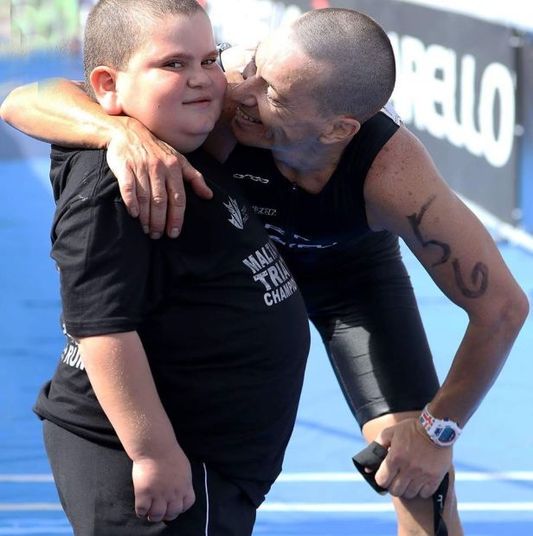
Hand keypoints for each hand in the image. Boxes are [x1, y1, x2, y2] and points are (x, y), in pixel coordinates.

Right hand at [106, 117, 212, 238]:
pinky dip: (131, 202)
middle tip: (158, 236)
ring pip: (145, 197)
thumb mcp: (180, 160)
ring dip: (146, 217)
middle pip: (161, 201)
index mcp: (174, 168)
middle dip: (160, 222)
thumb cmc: (157, 150)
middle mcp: (158, 168)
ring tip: (147, 231)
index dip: (177, 217)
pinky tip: (134, 215)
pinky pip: (128, 187)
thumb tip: (209, 196)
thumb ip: (195, 178)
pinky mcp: (124, 167)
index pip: (178, 198)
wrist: (128, 132)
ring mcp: (141, 167)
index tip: (174, 233)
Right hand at [131, 448, 194, 522]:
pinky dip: (141, 512)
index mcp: (184, 486)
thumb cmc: (169, 452)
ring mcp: (158, 495)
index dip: (180, 507)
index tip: (173, 505)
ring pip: (157, 516)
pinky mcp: (144, 493)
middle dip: (166, 515)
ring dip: (153, 516)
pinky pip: (142, 510)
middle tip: (160, 511)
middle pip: (172, 514)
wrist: (155, 447)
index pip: (186, 505)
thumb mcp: (183, 467)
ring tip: (149, 511)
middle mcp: (173, 493)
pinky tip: (141, 507)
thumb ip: (182, 480)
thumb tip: (179, 488)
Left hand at [373, 418, 452, 498]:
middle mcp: (408, 468)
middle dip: (393, 486)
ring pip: (410, 493)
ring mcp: (422, 474)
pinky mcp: (435, 478)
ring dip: (407, 488)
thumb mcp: (390, 432)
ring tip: (408, 480)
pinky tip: (420, 481)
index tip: (384, 476)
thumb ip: (377, 446)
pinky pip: (425, 493)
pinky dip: (421, 490)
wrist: (436, 428)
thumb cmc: (411, 429)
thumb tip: (368, 466)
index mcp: (395, 457)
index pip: (382, 481)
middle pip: (395, 490)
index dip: (381, 480)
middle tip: (396, 479)